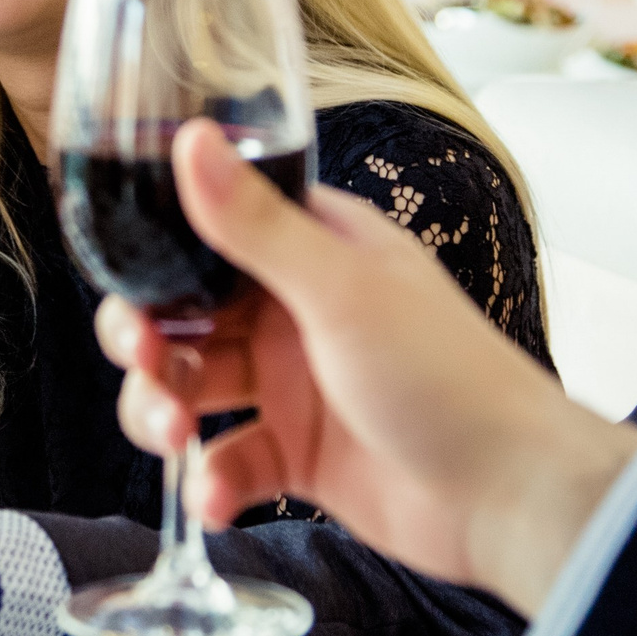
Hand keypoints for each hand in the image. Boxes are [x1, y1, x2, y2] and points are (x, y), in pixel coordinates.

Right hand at [98, 120, 636, 616]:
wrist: (509, 498)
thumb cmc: (445, 376)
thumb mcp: (340, 290)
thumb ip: (254, 223)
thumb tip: (188, 137)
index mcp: (316, 252)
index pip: (211, 234)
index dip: (157, 260)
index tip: (127, 287)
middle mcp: (298, 312)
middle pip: (187, 317)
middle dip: (149, 345)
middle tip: (145, 365)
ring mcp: (296, 386)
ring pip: (195, 391)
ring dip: (166, 414)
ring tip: (174, 441)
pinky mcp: (299, 456)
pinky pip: (228, 462)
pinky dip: (211, 481)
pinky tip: (214, 499)